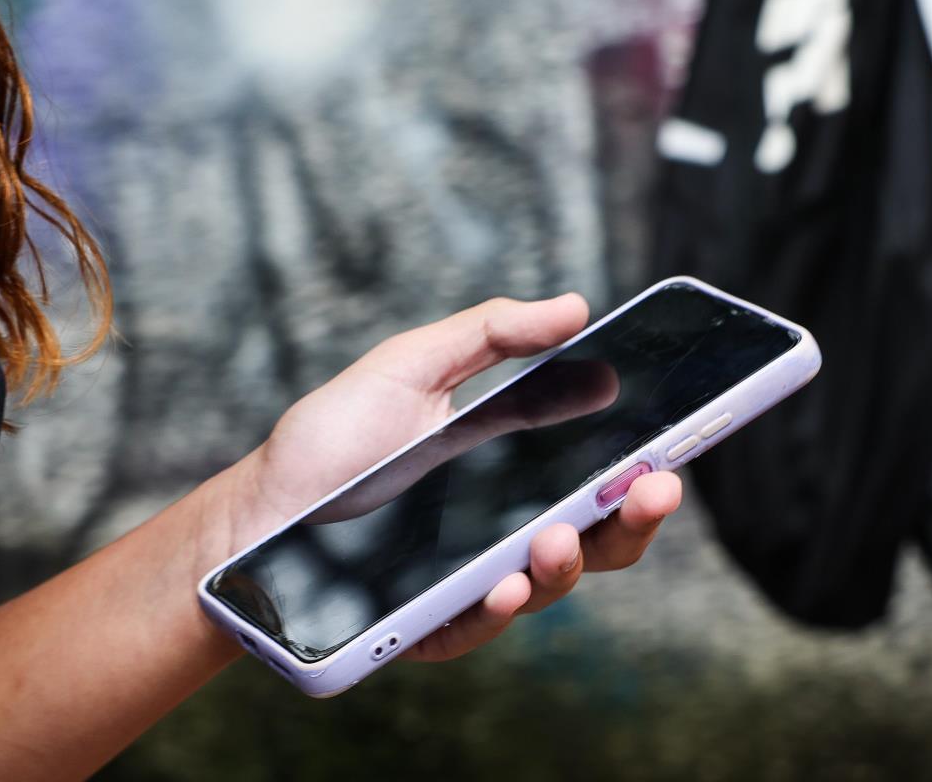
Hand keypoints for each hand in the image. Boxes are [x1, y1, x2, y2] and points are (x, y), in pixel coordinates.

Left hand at [246, 294, 682, 661]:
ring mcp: (472, 578)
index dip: (643, 466)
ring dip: (570, 561)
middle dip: (636, 518)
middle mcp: (506, 529)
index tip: (675, 446)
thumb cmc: (334, 439)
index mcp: (516, 471)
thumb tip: (574, 306)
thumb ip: (489, 333)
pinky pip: (478, 625)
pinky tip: (500, 584)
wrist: (257, 507)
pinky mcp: (429, 623)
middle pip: (597, 535)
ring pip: (547, 583)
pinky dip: (498, 607)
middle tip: (656, 488)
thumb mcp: (410, 367)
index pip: (599, 475)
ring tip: (559, 535)